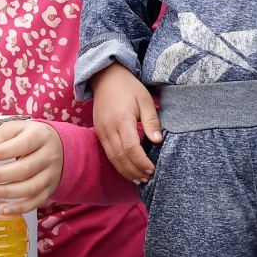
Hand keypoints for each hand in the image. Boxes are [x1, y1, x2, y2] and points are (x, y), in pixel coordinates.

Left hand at [0, 120, 63, 215]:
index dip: (1, 152)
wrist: (60, 147)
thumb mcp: (18, 128)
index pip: (21, 145)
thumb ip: (1, 135)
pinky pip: (35, 202)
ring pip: (29, 188)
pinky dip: (18, 209)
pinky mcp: (49, 190)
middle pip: (24, 169)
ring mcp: (50, 175)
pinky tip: (2, 210)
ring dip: (5, 193)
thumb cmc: (33, 136)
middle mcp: (49, 156)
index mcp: (41, 136)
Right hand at [91, 63, 160, 182]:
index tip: (152, 169)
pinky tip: (127, 170)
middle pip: (120, 157)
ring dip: (125, 171)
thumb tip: (158, 141)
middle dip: (134, 170)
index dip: (141, 162)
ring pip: (112, 158)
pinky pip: (107, 153)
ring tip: (139, 179)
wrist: (106, 77)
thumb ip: (151, 121)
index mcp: (122, 119)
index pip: (130, 147)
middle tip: (147, 179)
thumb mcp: (145, 100)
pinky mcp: (98, 132)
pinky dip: (118, 164)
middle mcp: (108, 128)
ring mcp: (101, 131)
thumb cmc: (129, 88)